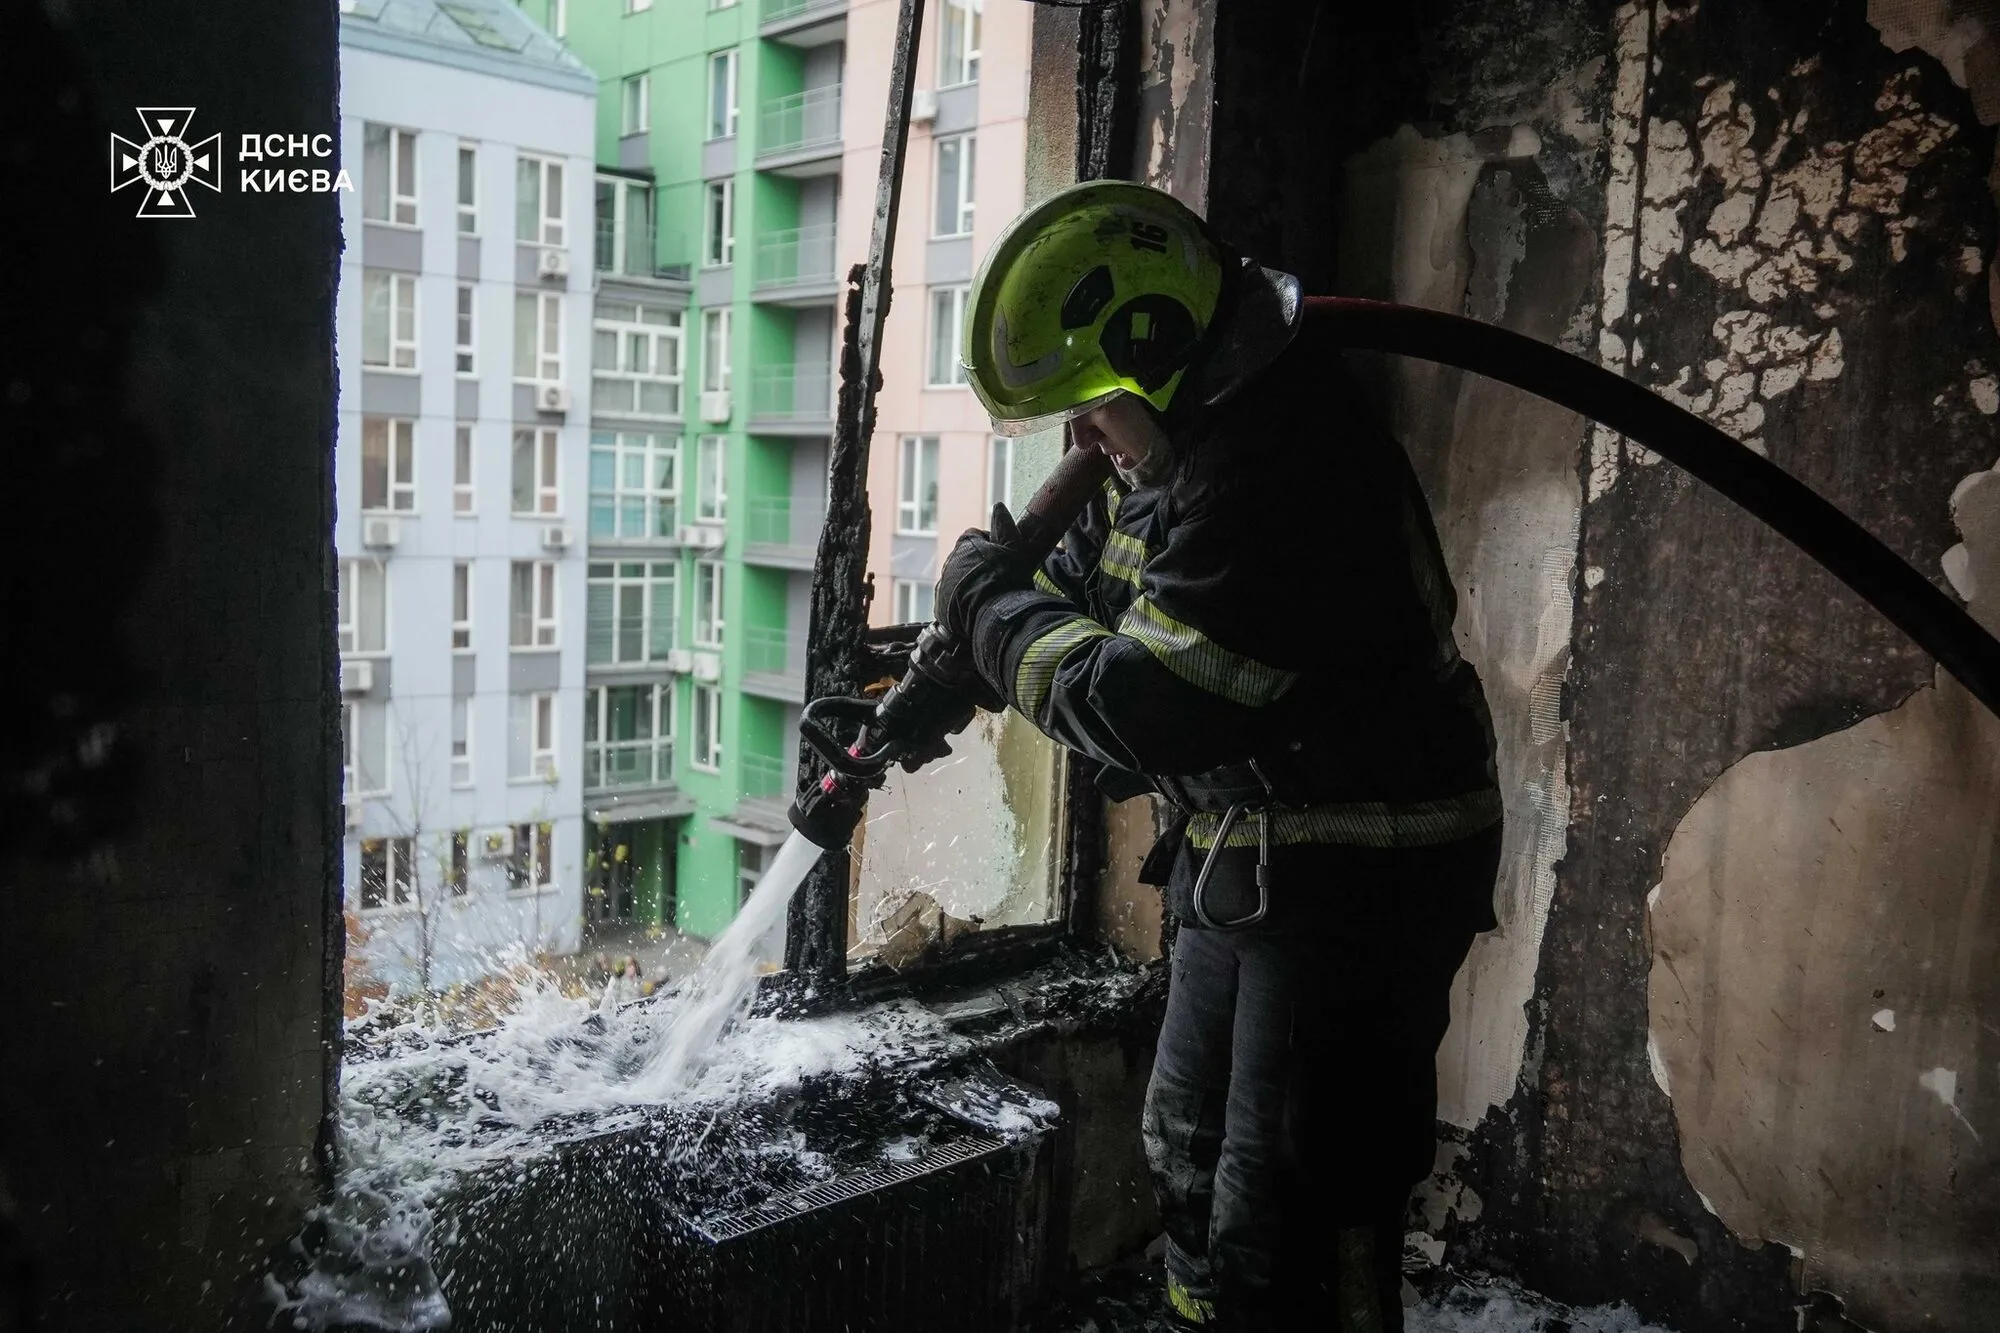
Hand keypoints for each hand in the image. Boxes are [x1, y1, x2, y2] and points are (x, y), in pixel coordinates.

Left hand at [934, 503, 1031, 642]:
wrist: (994, 613)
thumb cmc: (1007, 579)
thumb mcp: (1014, 549)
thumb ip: (1005, 526)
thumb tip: (998, 506)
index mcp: (966, 542)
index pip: (977, 537)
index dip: (992, 547)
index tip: (1003, 559)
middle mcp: (950, 559)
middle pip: (966, 559)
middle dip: (978, 567)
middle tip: (997, 580)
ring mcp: (944, 583)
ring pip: (958, 580)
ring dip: (969, 585)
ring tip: (988, 598)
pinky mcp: (940, 604)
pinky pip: (951, 602)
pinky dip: (961, 604)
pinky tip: (977, 610)